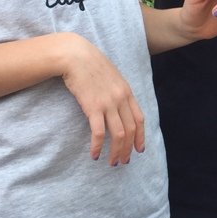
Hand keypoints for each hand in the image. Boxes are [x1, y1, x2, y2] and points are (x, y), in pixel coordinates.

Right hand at [59, 34, 144, 164]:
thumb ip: (117, 91)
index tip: (139, 149)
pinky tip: (95, 155)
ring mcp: (108, 103)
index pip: (139, 119)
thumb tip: (118, 106)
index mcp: (127, 92)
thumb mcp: (111, 77)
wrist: (75, 55)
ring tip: (112, 162)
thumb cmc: (90, 65)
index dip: (141, 136)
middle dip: (128, 149)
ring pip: (119, 134)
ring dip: (116, 151)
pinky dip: (98, 146)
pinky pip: (99, 132)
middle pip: (131, 130)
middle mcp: (121, 99)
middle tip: (123, 161)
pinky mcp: (93, 107)